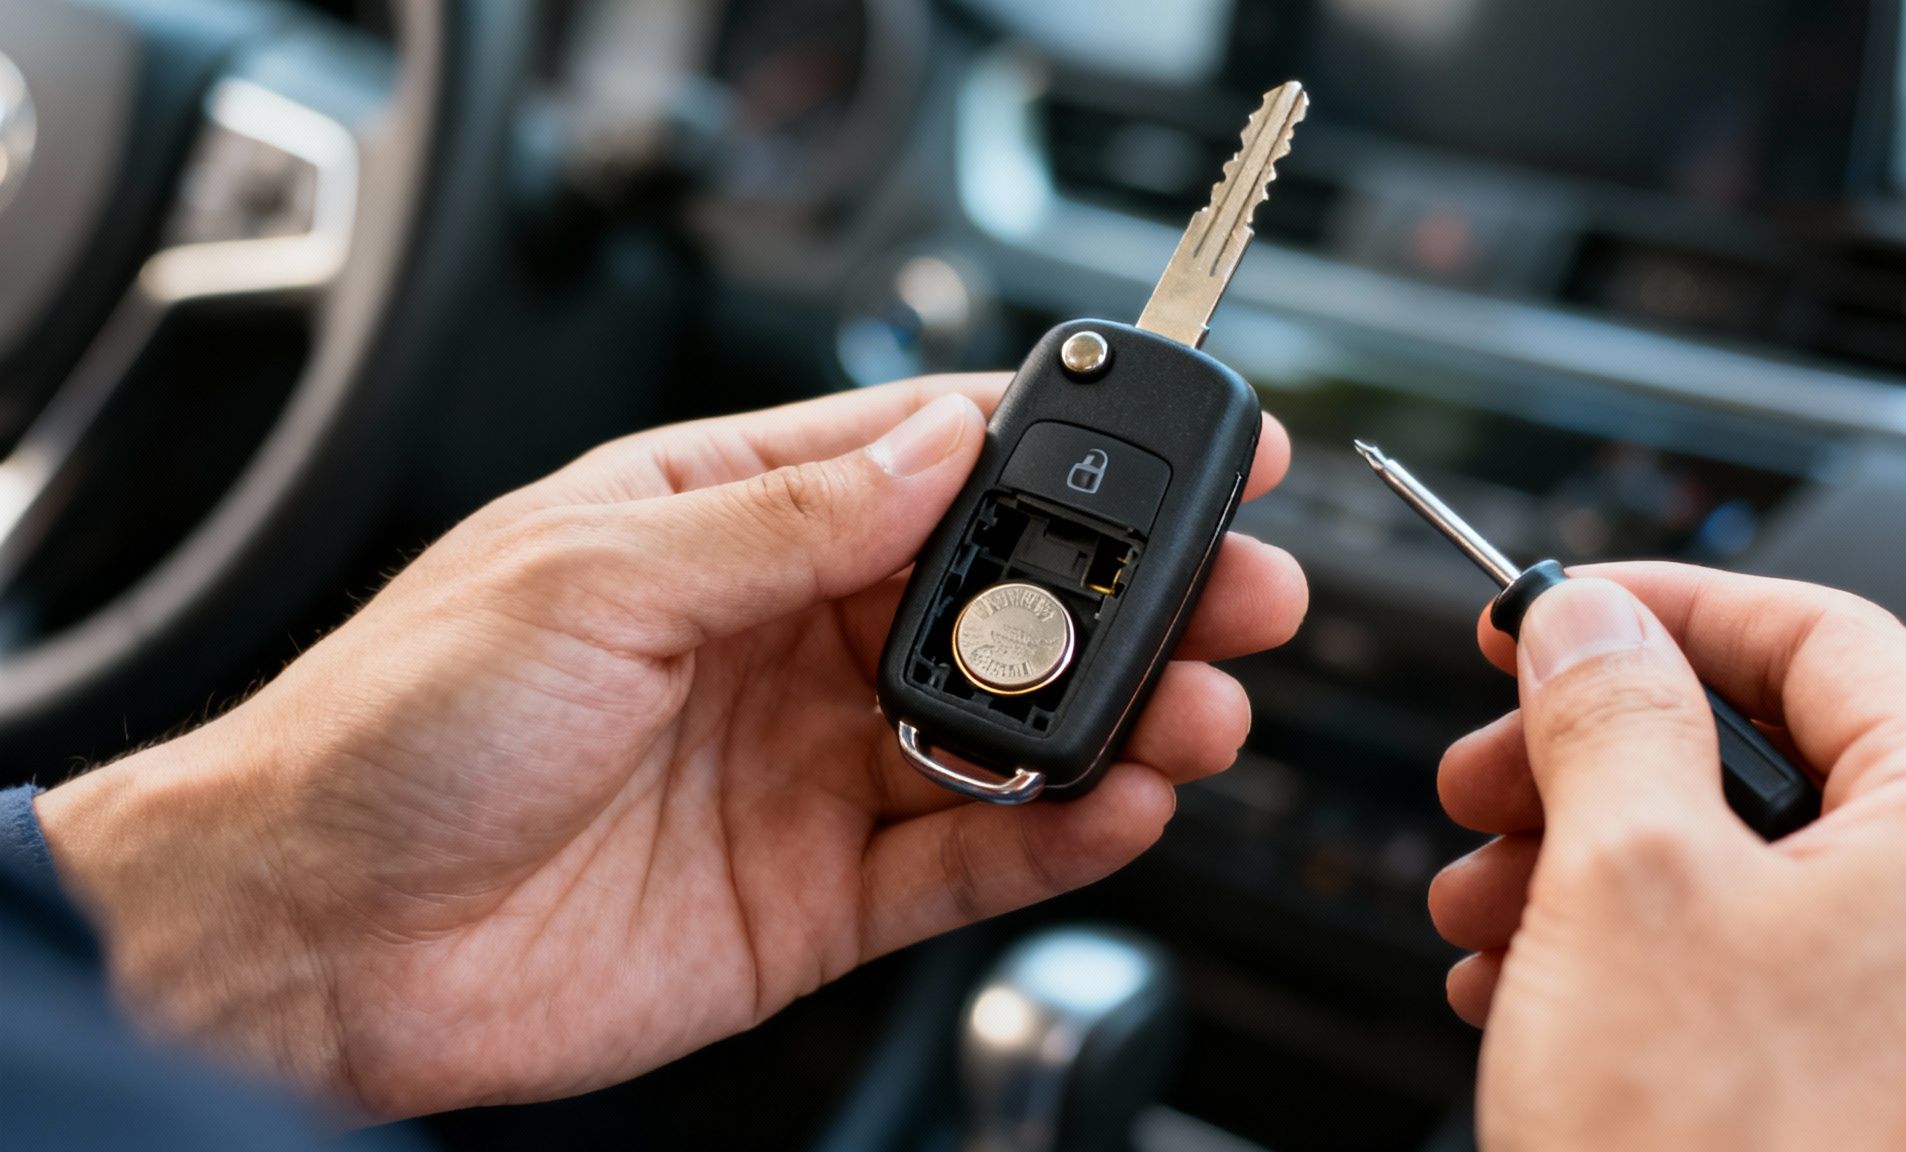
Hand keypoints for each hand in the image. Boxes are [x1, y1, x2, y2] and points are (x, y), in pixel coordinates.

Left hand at [33, 375, 1306, 1118]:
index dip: (1059, 452)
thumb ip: (787, 517)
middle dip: (1129, 592)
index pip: (928, 465)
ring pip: (1006, 734)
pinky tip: (1121, 806)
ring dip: (1115, 716)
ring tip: (1199, 706)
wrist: (308, 937)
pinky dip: (1056, 840)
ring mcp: (807, 770)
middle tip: (1238, 588)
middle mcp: (782, 643)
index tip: (1175, 445)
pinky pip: (966, 862)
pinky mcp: (815, 895)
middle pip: (1000, 604)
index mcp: (724, 524)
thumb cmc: (395, 725)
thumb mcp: (594, 572)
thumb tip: (938, 442)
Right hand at [1428, 564, 1905, 1150]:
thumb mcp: (1625, 884)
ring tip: (1483, 907)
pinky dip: (1629, 953)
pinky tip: (1529, 983)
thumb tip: (1589, 615)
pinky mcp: (1882, 1084)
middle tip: (1487, 776)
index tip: (1549, 613)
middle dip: (1592, 757)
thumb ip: (1608, 707)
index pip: (1816, 630)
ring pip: (1744, 861)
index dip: (1657, 606)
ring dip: (1584, 861)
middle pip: (1770, 749)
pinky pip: (1754, 963)